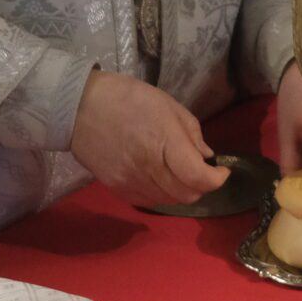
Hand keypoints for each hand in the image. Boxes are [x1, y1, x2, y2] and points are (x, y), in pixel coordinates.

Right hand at [69, 69, 228, 207]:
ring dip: (182, 191)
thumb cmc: (128, 98)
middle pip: (187, 195)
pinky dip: (162, 195)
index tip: (221, 170)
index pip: (198, 177)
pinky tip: (160, 178)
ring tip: (181, 174)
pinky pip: (149, 202)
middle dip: (202, 186)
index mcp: (164, 142)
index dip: (217, 179)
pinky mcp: (117, 189)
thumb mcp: (167, 104)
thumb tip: (206, 156)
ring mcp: (131, 182)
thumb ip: (191, 132)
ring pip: (170, 202)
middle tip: (202, 172)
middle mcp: (149, 168)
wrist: (79, 108)